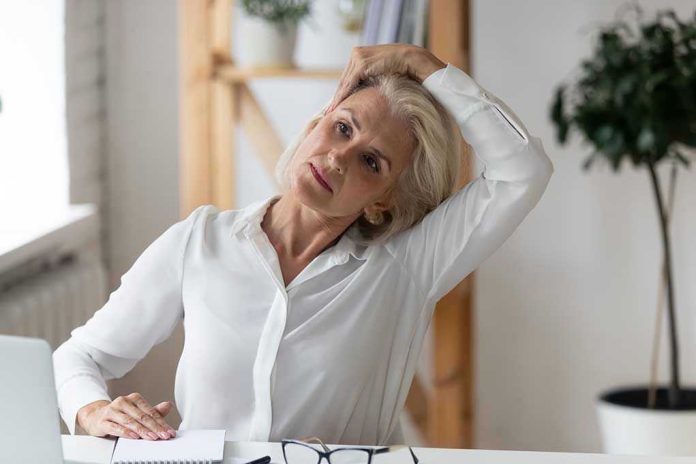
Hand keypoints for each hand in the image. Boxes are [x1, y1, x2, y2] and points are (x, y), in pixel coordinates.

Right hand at [76, 393, 176, 439]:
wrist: (96, 416)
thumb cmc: (120, 415)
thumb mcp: (137, 412)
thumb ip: (152, 411)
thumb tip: (168, 405)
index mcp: (134, 398)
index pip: (150, 411)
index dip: (161, 422)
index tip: (169, 431)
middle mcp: (123, 402)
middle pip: (142, 416)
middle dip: (155, 427)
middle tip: (163, 436)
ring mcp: (112, 411)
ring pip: (130, 421)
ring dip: (142, 430)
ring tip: (152, 437)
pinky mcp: (102, 421)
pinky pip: (115, 427)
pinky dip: (126, 432)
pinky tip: (134, 436)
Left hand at [325, 44, 445, 112]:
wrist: (411, 59)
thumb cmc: (401, 69)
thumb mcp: (381, 75)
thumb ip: (371, 79)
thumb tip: (365, 94)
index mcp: (360, 54)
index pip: (348, 77)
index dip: (341, 92)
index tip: (334, 105)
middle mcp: (356, 54)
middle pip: (344, 80)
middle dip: (336, 97)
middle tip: (327, 112)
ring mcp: (358, 57)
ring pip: (344, 83)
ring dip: (337, 99)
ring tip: (329, 112)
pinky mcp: (361, 64)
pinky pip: (349, 83)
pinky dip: (343, 96)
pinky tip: (337, 106)